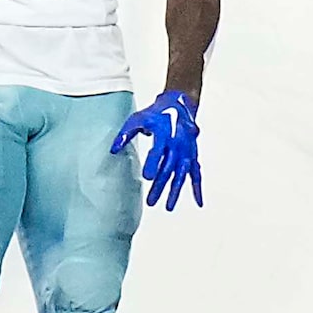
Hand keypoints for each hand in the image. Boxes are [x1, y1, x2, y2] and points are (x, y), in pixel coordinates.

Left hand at [111, 89, 202, 209]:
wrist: (179, 106)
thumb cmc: (156, 114)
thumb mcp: (138, 119)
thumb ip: (125, 134)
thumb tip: (113, 149)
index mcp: (165, 134)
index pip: (158, 151)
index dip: (153, 164)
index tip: (148, 177)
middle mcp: (178, 145)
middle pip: (168, 168)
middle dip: (159, 186)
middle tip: (150, 201)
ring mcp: (187, 152)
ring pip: (181, 174)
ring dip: (175, 191)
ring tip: (167, 207)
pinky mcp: (192, 156)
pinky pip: (196, 174)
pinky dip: (197, 188)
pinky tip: (198, 202)